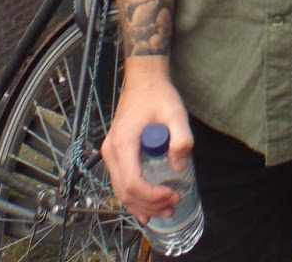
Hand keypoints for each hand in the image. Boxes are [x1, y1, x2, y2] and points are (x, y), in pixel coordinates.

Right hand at [100, 58, 194, 223]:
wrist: (143, 80)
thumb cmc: (158, 95)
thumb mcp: (176, 113)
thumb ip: (181, 139)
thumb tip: (179, 167)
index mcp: (123, 144)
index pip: (133, 182)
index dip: (152, 195)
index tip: (173, 194)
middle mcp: (110, 152)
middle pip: (125, 192)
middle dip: (149, 205)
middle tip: (173, 206)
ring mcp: (110, 154)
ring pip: (121, 191)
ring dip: (142, 205)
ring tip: (165, 210)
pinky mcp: (116, 154)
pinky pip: (121, 183)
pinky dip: (133, 199)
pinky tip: (146, 210)